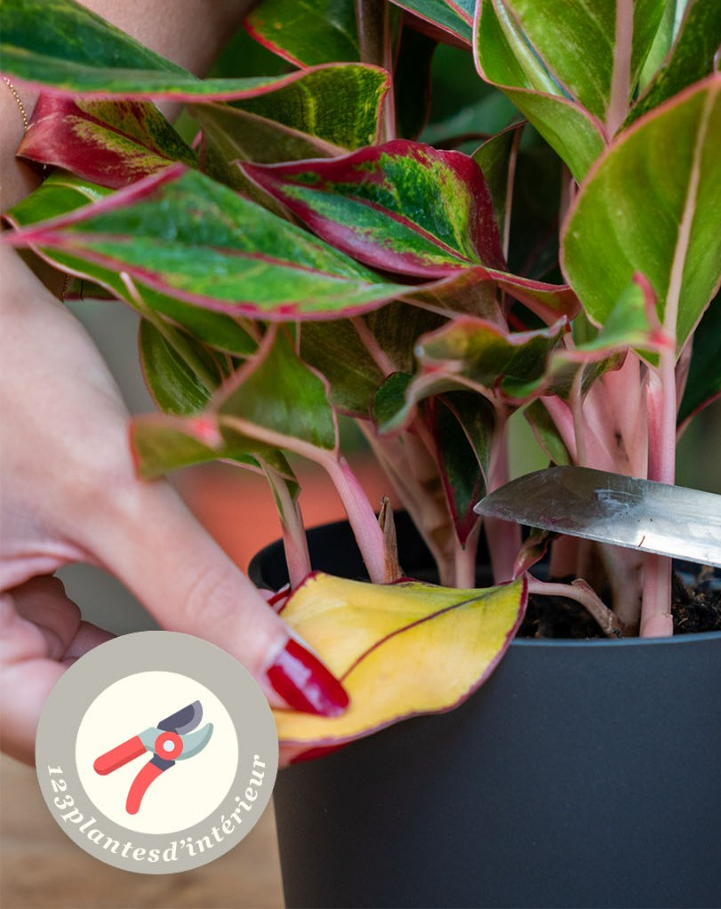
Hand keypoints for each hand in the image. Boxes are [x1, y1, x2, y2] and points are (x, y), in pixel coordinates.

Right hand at [0, 248, 346, 764]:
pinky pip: (91, 632)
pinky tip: (211, 626)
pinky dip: (157, 633)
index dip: (187, 743)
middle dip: (193, 709)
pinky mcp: (22, 576)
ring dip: (181, 674)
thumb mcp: (108, 494)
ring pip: (96, 680)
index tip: (287, 721)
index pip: (80, 741)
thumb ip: (194, 593)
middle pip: (88, 719)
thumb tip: (285, 675)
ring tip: (265, 663)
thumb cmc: (5, 377)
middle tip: (291, 690)